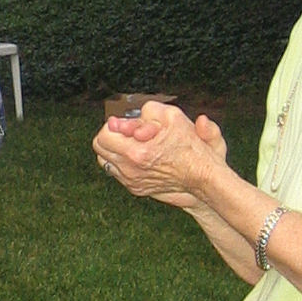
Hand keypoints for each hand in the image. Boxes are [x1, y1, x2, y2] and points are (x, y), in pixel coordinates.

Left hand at [92, 102, 225, 207]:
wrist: (202, 177)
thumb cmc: (191, 146)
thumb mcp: (173, 117)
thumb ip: (147, 112)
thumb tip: (121, 120)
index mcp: (137, 153)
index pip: (104, 135)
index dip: (114, 124)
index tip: (124, 123)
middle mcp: (130, 170)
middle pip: (100, 148)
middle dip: (111, 136)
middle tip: (126, 131)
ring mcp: (131, 181)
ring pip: (104, 161)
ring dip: (114, 149)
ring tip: (131, 143)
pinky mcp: (135, 188)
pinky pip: (116, 172)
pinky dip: (122, 162)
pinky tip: (137, 155)